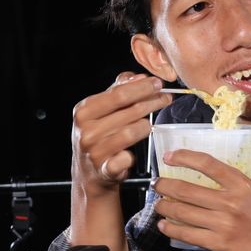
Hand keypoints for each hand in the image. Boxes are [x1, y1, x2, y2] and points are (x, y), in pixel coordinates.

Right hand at [71, 72, 171, 196]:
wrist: (89, 173)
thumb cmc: (99, 136)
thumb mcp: (101, 110)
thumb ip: (117, 90)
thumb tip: (138, 77)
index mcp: (84, 111)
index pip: (118, 94)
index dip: (142, 87)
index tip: (158, 83)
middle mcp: (86, 130)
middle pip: (129, 111)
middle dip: (152, 102)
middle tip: (165, 98)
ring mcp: (94, 151)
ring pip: (131, 132)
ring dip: (145, 126)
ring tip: (148, 124)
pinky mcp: (104, 170)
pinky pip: (125, 159)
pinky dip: (131, 156)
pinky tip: (131, 153)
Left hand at [153, 150, 250, 250]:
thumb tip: (245, 157)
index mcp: (242, 185)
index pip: (207, 164)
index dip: (184, 157)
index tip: (169, 156)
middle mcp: (230, 202)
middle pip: (187, 189)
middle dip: (165, 185)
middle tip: (157, 184)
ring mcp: (223, 224)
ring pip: (183, 212)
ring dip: (164, 207)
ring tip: (158, 205)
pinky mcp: (218, 243)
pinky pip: (187, 234)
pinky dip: (171, 229)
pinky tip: (164, 226)